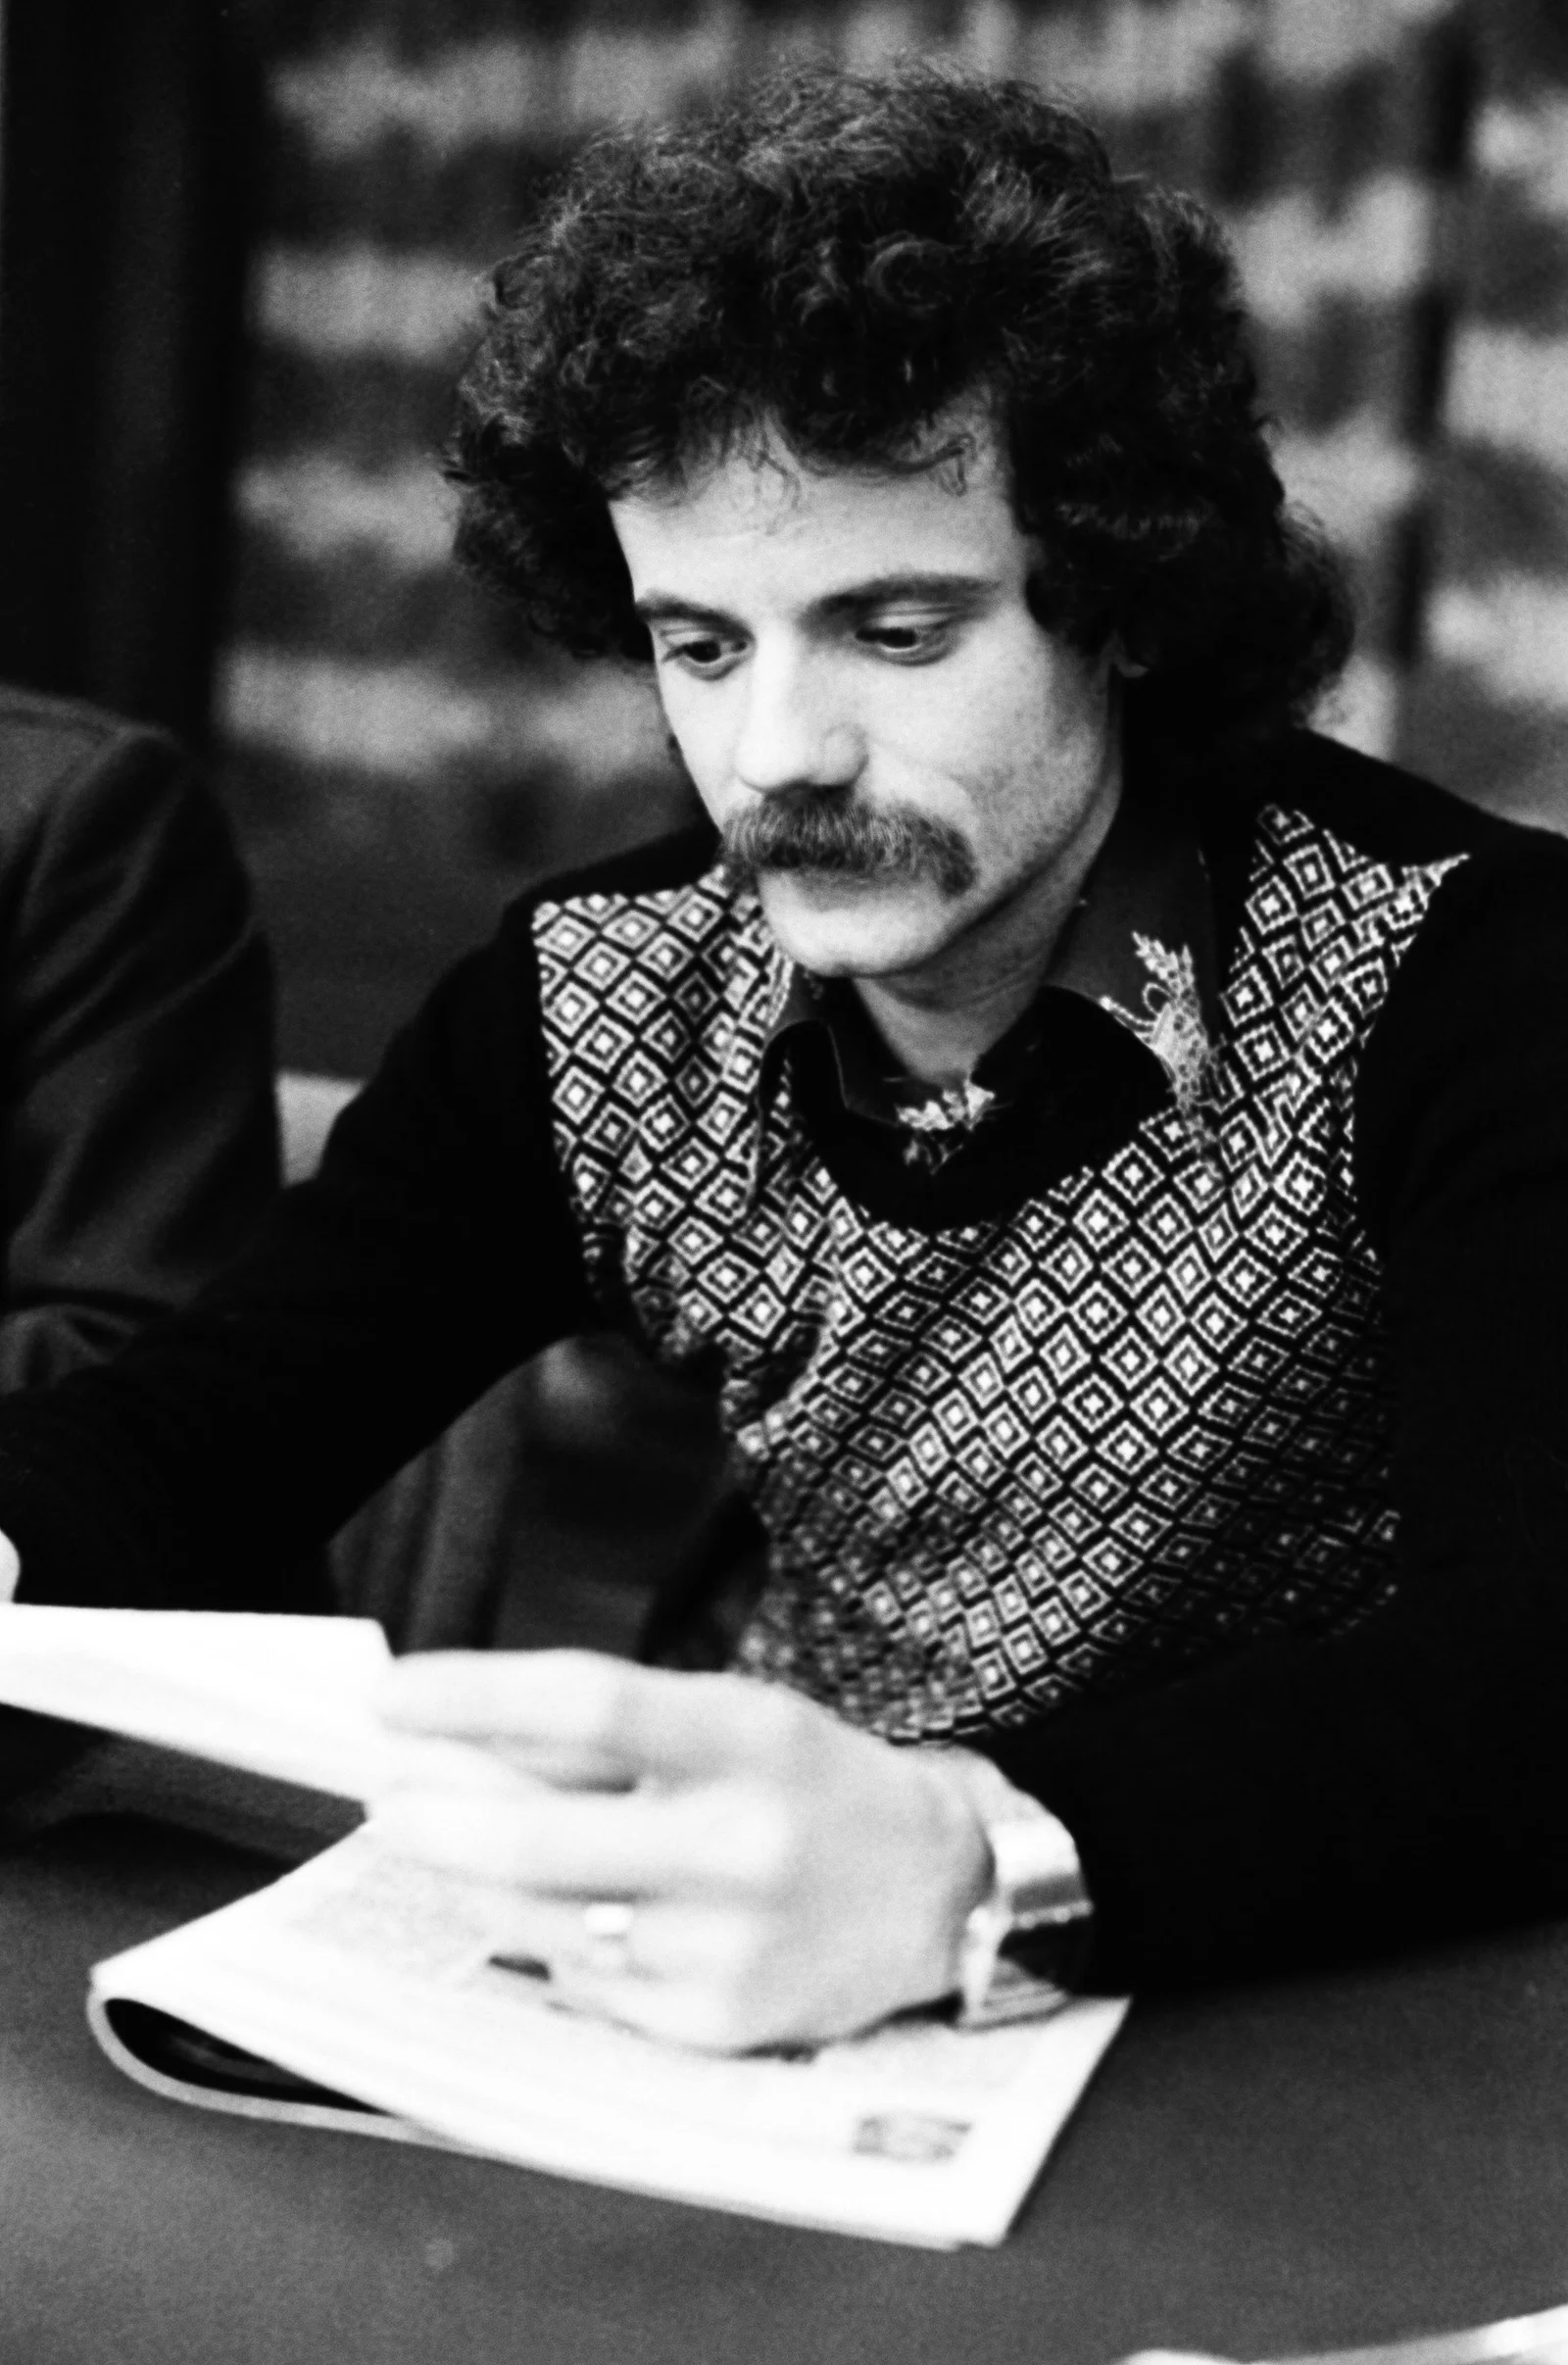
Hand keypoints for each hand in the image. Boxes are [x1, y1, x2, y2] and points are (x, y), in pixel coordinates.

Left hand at [372, 1650, 991, 2052]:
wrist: (937, 1893)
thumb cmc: (805, 1786)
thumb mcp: (728, 1720)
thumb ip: (601, 1735)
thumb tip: (448, 1738)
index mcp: (753, 1738)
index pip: (589, 1707)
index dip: (473, 1697)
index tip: (388, 1696)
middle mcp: (748, 1844)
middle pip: (545, 1837)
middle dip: (436, 1818)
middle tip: (385, 1798)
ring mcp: (732, 1946)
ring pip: (545, 1920)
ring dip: (478, 1881)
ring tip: (459, 1843)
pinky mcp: (717, 2025)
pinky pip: (586, 1982)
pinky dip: (554, 1942)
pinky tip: (564, 1913)